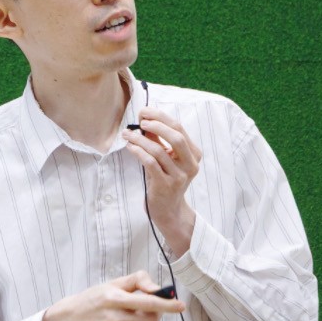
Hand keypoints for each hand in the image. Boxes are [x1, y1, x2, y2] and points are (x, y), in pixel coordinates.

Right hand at [42, 271, 186, 320]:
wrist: (70, 320)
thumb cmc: (96, 298)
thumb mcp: (113, 283)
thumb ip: (138, 281)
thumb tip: (159, 290)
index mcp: (114, 299)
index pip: (147, 302)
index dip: (166, 305)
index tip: (181, 306)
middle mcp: (113, 318)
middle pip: (150, 320)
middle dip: (156, 314)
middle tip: (149, 307)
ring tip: (133, 315)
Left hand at [121, 107, 200, 253]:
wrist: (168, 209)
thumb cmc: (165, 179)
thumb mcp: (167, 158)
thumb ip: (159, 140)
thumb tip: (145, 119)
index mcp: (194, 154)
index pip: (179, 128)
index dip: (161, 117)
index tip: (145, 112)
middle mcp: (190, 164)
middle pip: (175, 137)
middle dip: (155, 125)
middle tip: (139, 121)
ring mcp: (179, 176)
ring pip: (159, 150)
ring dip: (140, 139)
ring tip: (127, 134)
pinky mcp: (165, 185)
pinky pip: (150, 163)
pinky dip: (139, 152)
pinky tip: (130, 146)